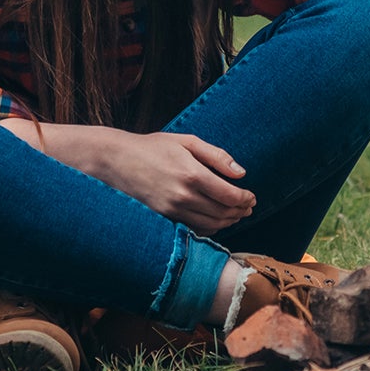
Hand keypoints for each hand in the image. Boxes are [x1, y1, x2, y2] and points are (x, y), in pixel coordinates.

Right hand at [90, 129, 255, 233]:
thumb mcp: (188, 141)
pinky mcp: (162, 218)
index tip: (253, 197)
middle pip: (222, 213)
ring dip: (228, 222)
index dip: (245, 199)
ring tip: (237, 214)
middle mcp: (182, 196)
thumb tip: (241, 172)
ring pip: (209, 225)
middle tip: (250, 207)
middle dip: (240, 211)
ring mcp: (170, 210)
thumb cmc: (154, 147)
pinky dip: (209, 228)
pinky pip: (192, 229)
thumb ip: (217, 156)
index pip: (229, 196)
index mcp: (192, 174)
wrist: (117, 161)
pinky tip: (216, 220)